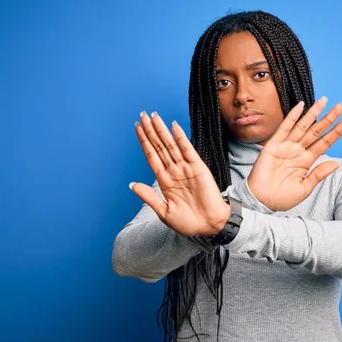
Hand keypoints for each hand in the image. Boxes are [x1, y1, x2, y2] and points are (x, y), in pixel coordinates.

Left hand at [129, 111, 229, 236]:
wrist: (209, 227)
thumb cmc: (188, 222)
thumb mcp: (164, 212)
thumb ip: (149, 196)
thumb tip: (132, 184)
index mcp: (165, 181)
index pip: (152, 156)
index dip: (144, 142)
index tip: (137, 128)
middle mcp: (174, 172)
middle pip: (159, 146)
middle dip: (150, 131)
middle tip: (143, 115)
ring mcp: (186, 169)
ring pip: (171, 145)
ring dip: (162, 131)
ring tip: (153, 117)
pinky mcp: (199, 169)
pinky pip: (188, 150)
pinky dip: (181, 138)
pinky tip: (174, 127)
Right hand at [247, 97, 341, 210]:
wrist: (262, 201)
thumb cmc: (282, 197)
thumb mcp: (305, 188)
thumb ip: (319, 174)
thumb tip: (336, 163)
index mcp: (307, 161)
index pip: (325, 142)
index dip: (336, 131)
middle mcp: (298, 151)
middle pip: (317, 131)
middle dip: (329, 118)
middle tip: (341, 105)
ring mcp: (286, 146)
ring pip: (303, 126)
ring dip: (313, 113)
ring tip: (324, 101)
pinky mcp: (274, 145)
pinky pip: (284, 128)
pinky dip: (292, 116)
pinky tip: (301, 106)